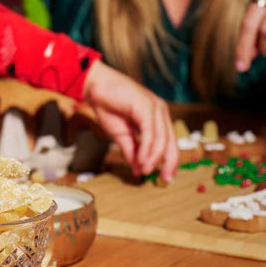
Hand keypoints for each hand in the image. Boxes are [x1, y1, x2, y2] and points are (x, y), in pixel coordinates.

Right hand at [81, 60, 177, 180]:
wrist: (94, 88)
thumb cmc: (107, 106)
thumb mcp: (121, 135)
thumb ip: (131, 150)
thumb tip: (139, 169)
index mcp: (157, 117)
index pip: (170, 142)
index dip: (170, 160)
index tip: (167, 176)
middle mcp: (160, 112)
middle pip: (171, 141)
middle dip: (169, 162)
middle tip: (164, 178)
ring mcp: (155, 108)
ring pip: (161, 139)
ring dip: (153, 158)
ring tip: (145, 170)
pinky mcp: (146, 107)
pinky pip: (150, 133)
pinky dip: (147, 148)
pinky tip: (141, 159)